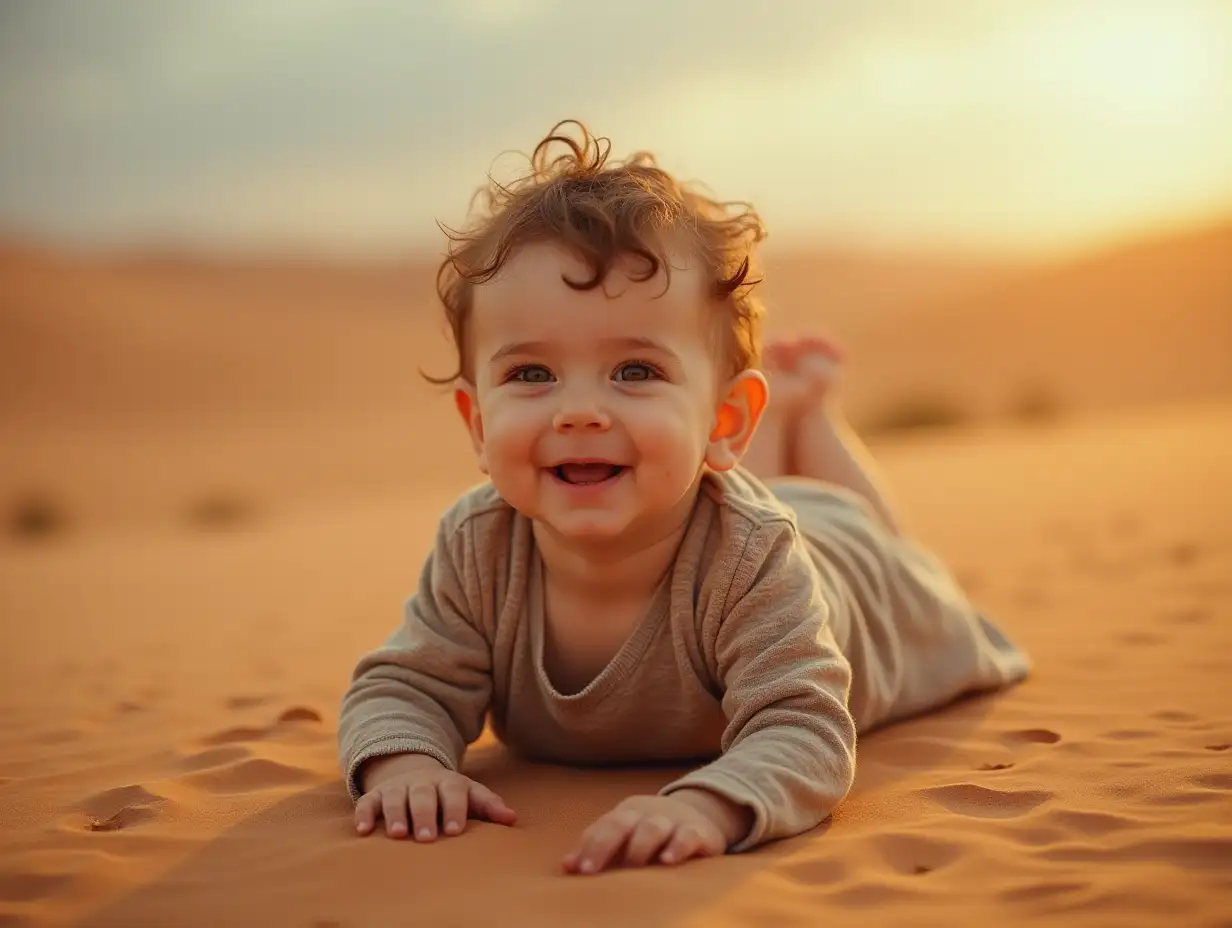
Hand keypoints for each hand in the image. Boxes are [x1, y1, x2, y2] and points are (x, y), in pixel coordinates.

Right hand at [354, 752, 516, 839]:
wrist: (413, 771)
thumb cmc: (448, 793)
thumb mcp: (469, 793)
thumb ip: (489, 805)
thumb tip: (513, 819)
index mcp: (449, 783)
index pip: (454, 793)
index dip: (455, 809)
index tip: (455, 830)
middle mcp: (422, 783)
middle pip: (423, 794)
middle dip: (425, 814)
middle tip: (427, 837)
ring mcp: (398, 788)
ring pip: (395, 797)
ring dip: (395, 814)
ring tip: (397, 834)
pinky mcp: (376, 795)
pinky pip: (367, 802)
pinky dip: (364, 814)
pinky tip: (363, 832)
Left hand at [563, 789, 751, 874]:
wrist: (698, 813)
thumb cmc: (650, 830)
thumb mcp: (625, 835)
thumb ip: (597, 848)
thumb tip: (566, 866)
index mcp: (625, 814)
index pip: (602, 827)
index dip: (588, 846)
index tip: (577, 869)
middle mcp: (646, 814)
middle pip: (621, 823)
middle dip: (603, 845)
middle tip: (591, 871)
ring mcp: (672, 821)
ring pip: (653, 828)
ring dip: (640, 846)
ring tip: (632, 866)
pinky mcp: (697, 831)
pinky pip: (688, 835)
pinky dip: (678, 846)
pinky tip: (668, 861)